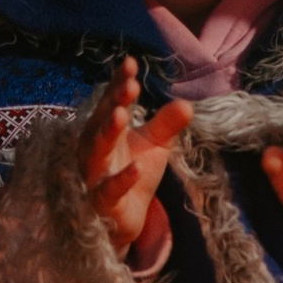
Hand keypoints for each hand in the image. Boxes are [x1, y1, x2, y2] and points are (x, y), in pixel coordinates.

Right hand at [78, 57, 191, 257]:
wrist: (125, 219)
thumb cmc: (134, 174)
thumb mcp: (155, 146)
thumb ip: (167, 125)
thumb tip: (187, 103)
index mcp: (107, 129)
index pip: (111, 101)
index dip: (118, 82)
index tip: (130, 63)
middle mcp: (95, 148)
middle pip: (101, 122)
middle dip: (114, 102)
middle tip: (129, 85)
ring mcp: (95, 174)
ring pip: (96, 152)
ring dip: (107, 133)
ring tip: (121, 115)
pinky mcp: (102, 202)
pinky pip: (109, 190)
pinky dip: (121, 180)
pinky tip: (137, 168)